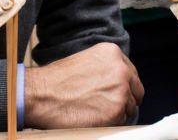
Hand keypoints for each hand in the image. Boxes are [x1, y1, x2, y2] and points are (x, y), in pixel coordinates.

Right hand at [24, 42, 143, 127]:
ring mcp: (121, 90)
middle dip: (125, 99)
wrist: (41, 94)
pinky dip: (111, 123)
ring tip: (94, 110)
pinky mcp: (116, 111)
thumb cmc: (57, 80)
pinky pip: (122, 122)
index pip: (132, 74)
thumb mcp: (87, 61)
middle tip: (107, 105)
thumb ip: (107, 69)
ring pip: (130, 108)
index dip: (124, 86)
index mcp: (113, 53)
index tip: (115, 92)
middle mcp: (121, 70)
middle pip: (136, 91)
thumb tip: (121, 83)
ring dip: (117, 112)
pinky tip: (94, 118)